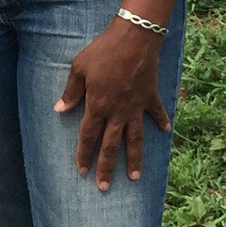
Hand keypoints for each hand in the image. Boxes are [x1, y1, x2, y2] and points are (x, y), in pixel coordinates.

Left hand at [55, 19, 170, 191]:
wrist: (134, 39)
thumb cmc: (103, 51)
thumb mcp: (79, 68)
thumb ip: (71, 91)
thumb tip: (59, 109)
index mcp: (98, 106)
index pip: (88, 136)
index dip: (84, 155)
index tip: (82, 171)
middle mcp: (117, 112)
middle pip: (111, 146)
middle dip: (106, 168)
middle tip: (104, 187)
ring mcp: (135, 106)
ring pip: (134, 139)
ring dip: (134, 159)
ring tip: (134, 177)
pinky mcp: (150, 96)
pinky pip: (156, 112)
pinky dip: (162, 121)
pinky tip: (166, 131)